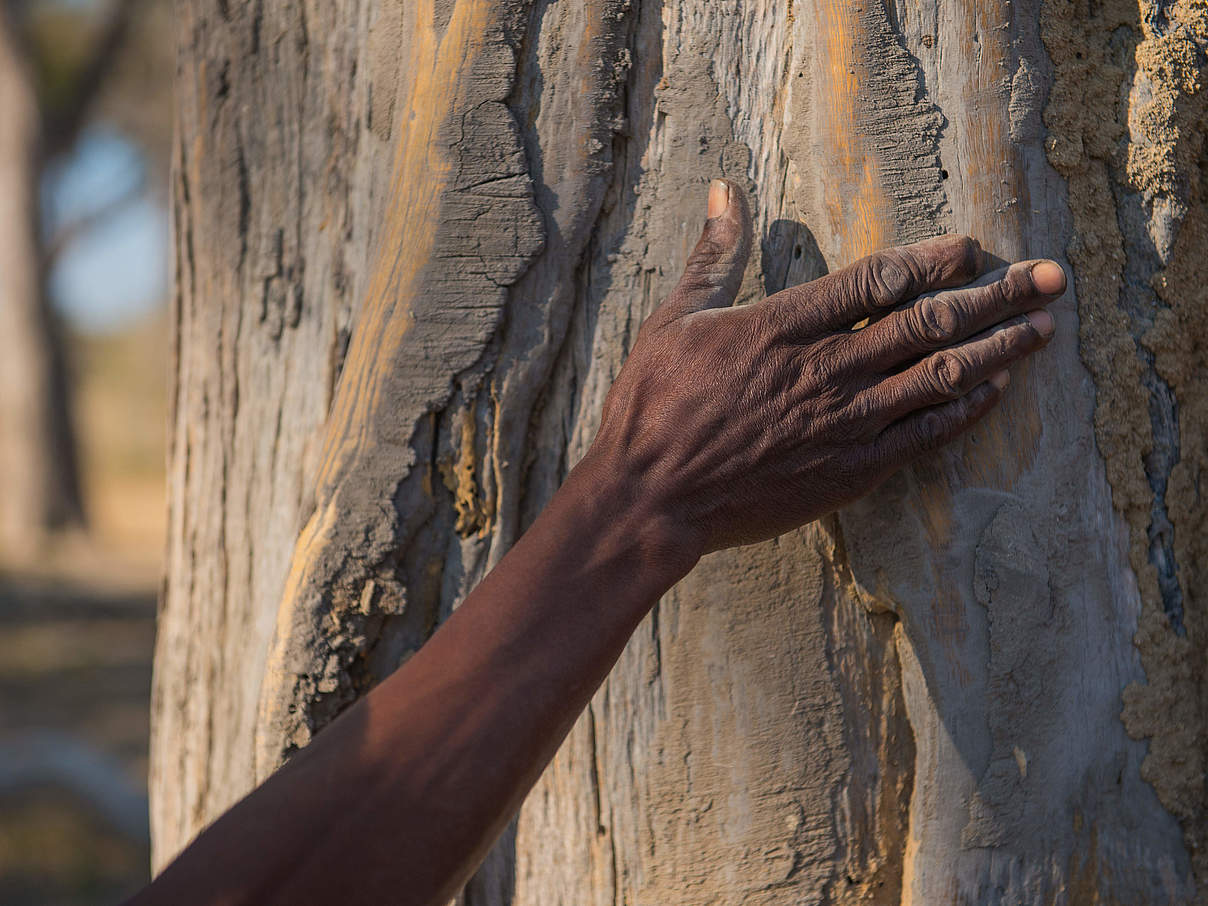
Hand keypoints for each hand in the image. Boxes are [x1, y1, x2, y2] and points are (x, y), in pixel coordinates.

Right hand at [587, 179, 1065, 557]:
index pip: (879, 279)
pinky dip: (962, 412)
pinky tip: (994, 394)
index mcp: (782, 325)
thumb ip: (713, 257)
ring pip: (938, 378)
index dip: (934, 258)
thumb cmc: (653, 407)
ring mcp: (841, 423)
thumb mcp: (673, 320)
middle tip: (1050, 277)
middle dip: (996, 296)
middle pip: (928, 323)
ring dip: (997, 351)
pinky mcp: (846, 470)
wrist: (651, 499)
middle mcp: (824, 369)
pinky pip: (921, 437)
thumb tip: (723, 192)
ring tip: (1043, 329)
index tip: (974, 246)